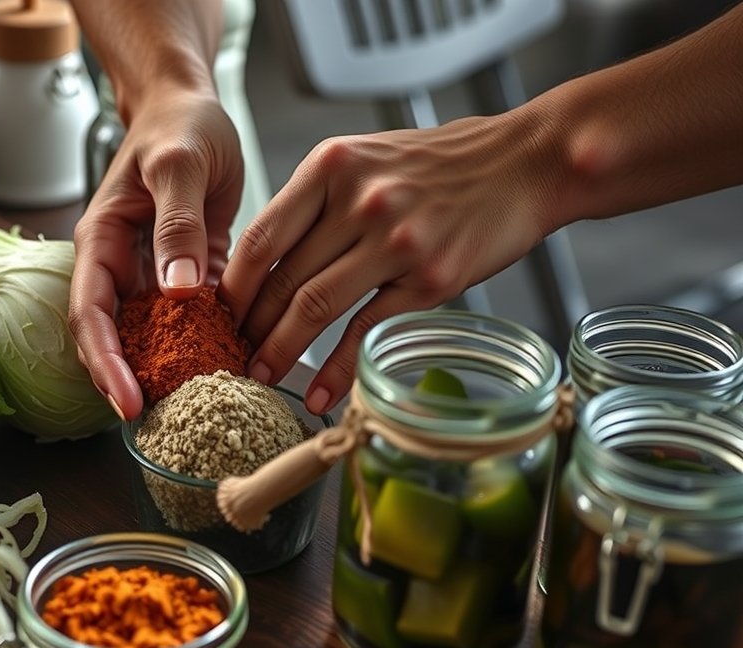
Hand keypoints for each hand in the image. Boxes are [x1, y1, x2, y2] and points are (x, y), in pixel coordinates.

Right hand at [69, 90, 244, 420]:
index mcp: (102, 240)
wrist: (193, 108)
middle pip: (115, 338)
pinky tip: (230, 364)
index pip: (91, 313)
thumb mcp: (178, 164)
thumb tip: (177, 290)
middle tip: (163, 419)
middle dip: (132, 381)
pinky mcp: (189, 277)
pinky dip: (207, 342)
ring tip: (198, 404)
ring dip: (170, 369)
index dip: (105, 361)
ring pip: (154, 337)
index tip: (126, 400)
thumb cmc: (179, 124)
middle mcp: (122, 265)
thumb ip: (178, 224)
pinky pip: (193, 320)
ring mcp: (154, 275)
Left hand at [219, 111, 556, 413]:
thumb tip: (266, 261)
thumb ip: (316, 201)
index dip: (232, 286)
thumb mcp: (365, 159)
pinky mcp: (429, 278)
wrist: (525, 162)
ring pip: (315, 306)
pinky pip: (367, 331)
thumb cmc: (441, 164)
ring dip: (282, 351)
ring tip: (264, 376)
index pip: (259, 237)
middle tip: (233, 355)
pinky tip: (320, 393)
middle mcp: (358, 201)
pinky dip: (338, 370)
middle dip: (250, 326)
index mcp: (331, 167)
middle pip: (281, 278)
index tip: (219, 316)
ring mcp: (395, 240)